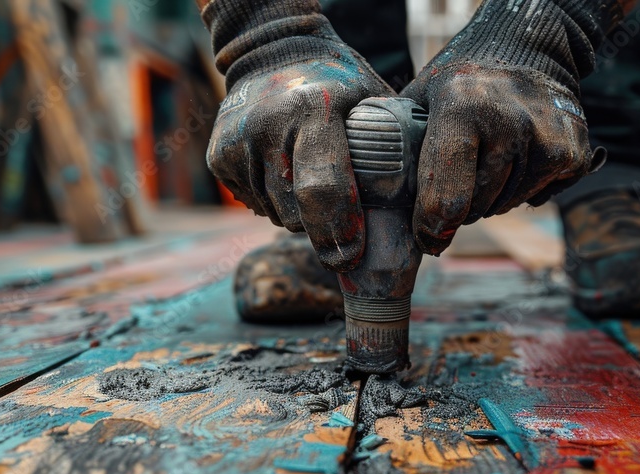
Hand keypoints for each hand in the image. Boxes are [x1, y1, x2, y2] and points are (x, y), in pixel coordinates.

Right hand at [202, 1, 393, 270]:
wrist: (272, 50)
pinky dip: (275, 201)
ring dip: (300, 214)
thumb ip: (394, 149)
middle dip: (323, 227)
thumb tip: (421, 212)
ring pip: (276, 214)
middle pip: (297, 212)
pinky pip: (255, 205)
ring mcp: (237, 143)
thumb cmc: (341, 86)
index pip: (322, 185)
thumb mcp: (373, 102)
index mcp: (314, 109)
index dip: (338, 228)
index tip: (350, 256)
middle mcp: (268, 126)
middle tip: (342, 216)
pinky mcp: (218, 157)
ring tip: (312, 180)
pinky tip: (285, 172)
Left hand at [401, 0, 619, 255]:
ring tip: (486, 163)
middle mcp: (509, 122)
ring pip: (507, 205)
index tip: (427, 236)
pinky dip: (525, 189)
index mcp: (461, 108)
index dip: (431, 228)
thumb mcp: (420, 98)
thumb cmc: (461, 81)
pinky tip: (517, 159)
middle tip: (457, 182)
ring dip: (491, 198)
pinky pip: (539, 197)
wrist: (527, 46)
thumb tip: (372, 199)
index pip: (447, 199)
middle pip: (477, 207)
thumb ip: (397, 144)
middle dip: (461, 207)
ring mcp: (547, 138)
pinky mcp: (574, 151)